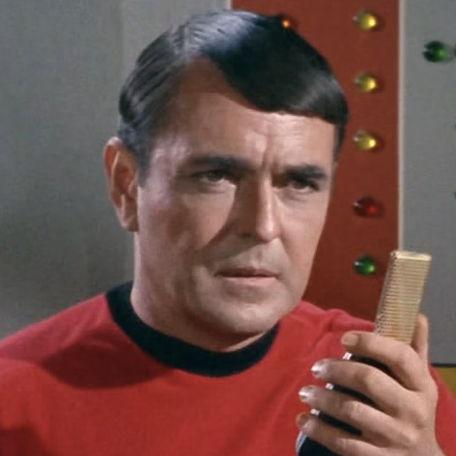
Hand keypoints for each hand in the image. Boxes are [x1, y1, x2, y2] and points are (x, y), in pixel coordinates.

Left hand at [297, 314, 444, 454]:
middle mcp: (412, 410)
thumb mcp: (420, 382)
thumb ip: (415, 349)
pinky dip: (319, 429)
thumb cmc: (414, 410)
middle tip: (316, 367)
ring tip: (304, 392)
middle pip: (369, 380)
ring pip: (352, 410)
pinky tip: (303, 419)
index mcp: (422, 386)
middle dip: (337, 370)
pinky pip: (343, 442)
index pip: (400, 356)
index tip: (345, 338)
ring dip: (322, 398)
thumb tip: (417, 315)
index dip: (371, 343)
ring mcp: (395, 437)